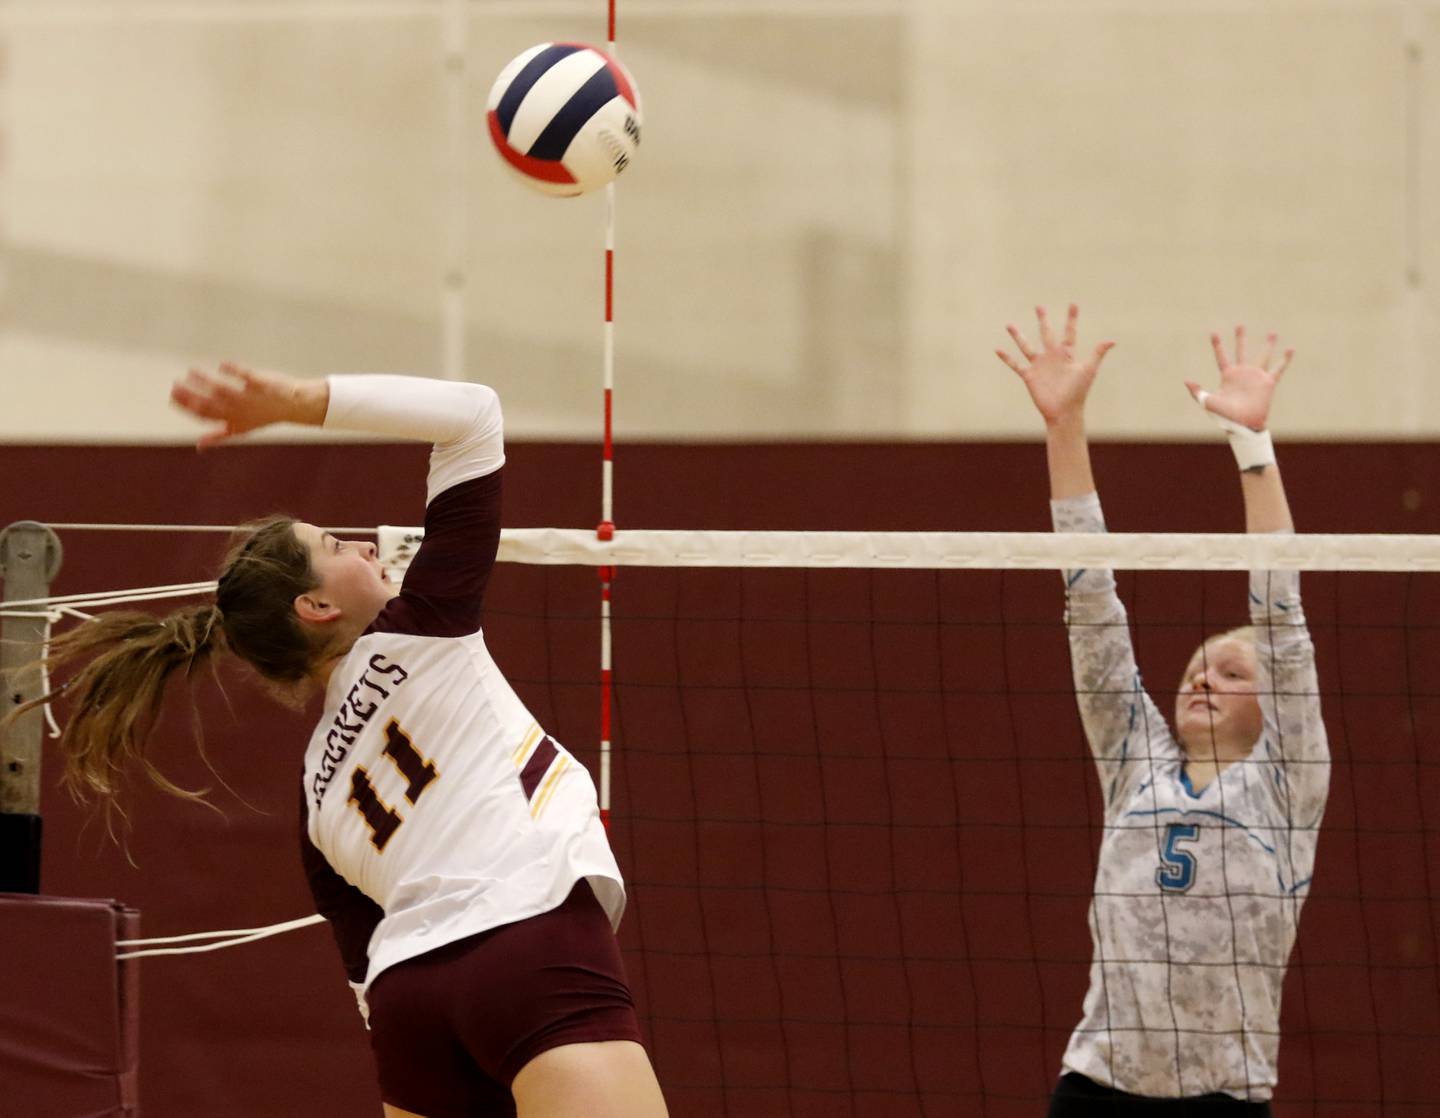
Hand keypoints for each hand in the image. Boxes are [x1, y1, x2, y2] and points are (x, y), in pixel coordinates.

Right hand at [170, 362, 326, 447]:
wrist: (294, 406)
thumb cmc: (264, 416)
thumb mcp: (240, 429)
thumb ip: (218, 436)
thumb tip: (198, 446)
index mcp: (232, 422)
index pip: (205, 415)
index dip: (187, 407)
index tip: (172, 396)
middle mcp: (240, 410)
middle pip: (210, 404)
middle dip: (190, 395)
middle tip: (175, 384)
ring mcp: (250, 397)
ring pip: (224, 389)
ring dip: (205, 381)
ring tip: (191, 371)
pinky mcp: (262, 383)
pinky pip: (246, 376)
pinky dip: (233, 371)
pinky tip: (221, 365)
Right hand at [996, 304, 1114, 425]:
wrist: (1064, 411)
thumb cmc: (1078, 392)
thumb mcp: (1088, 370)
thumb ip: (1097, 354)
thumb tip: (1112, 340)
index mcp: (1066, 354)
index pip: (1069, 332)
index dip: (1071, 319)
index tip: (1073, 304)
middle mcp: (1052, 357)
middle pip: (1046, 333)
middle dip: (1043, 320)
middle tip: (1039, 306)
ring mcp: (1039, 366)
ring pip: (1026, 346)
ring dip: (1018, 336)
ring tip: (1009, 325)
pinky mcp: (1029, 376)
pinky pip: (1015, 365)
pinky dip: (1007, 358)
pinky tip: (997, 350)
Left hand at [1185, 326, 1292, 431]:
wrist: (1242, 424)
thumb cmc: (1224, 416)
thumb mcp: (1208, 402)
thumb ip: (1197, 391)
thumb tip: (1186, 380)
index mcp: (1228, 376)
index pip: (1222, 356)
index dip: (1218, 345)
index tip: (1213, 332)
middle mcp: (1243, 373)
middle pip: (1241, 351)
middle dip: (1240, 338)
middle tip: (1240, 325)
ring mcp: (1256, 376)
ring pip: (1262, 356)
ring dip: (1268, 344)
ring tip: (1273, 332)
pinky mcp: (1268, 382)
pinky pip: (1278, 368)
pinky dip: (1285, 359)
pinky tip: (1290, 348)